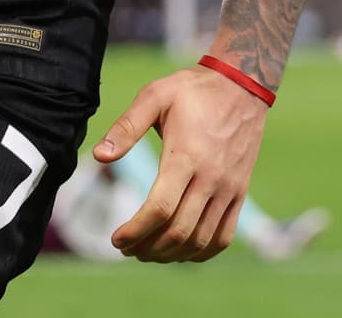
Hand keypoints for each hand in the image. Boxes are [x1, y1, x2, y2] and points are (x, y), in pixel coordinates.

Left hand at [93, 66, 268, 262]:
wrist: (242, 86)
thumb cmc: (192, 90)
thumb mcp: (154, 95)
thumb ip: (126, 127)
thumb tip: (99, 155)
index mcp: (186, 156)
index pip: (160, 208)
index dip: (135, 230)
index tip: (116, 239)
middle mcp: (211, 178)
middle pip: (179, 231)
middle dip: (147, 247)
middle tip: (126, 249)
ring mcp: (229, 188)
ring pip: (200, 239)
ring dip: (171, 254)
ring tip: (147, 252)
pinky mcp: (240, 192)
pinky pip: (224, 236)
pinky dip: (201, 252)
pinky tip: (181, 252)